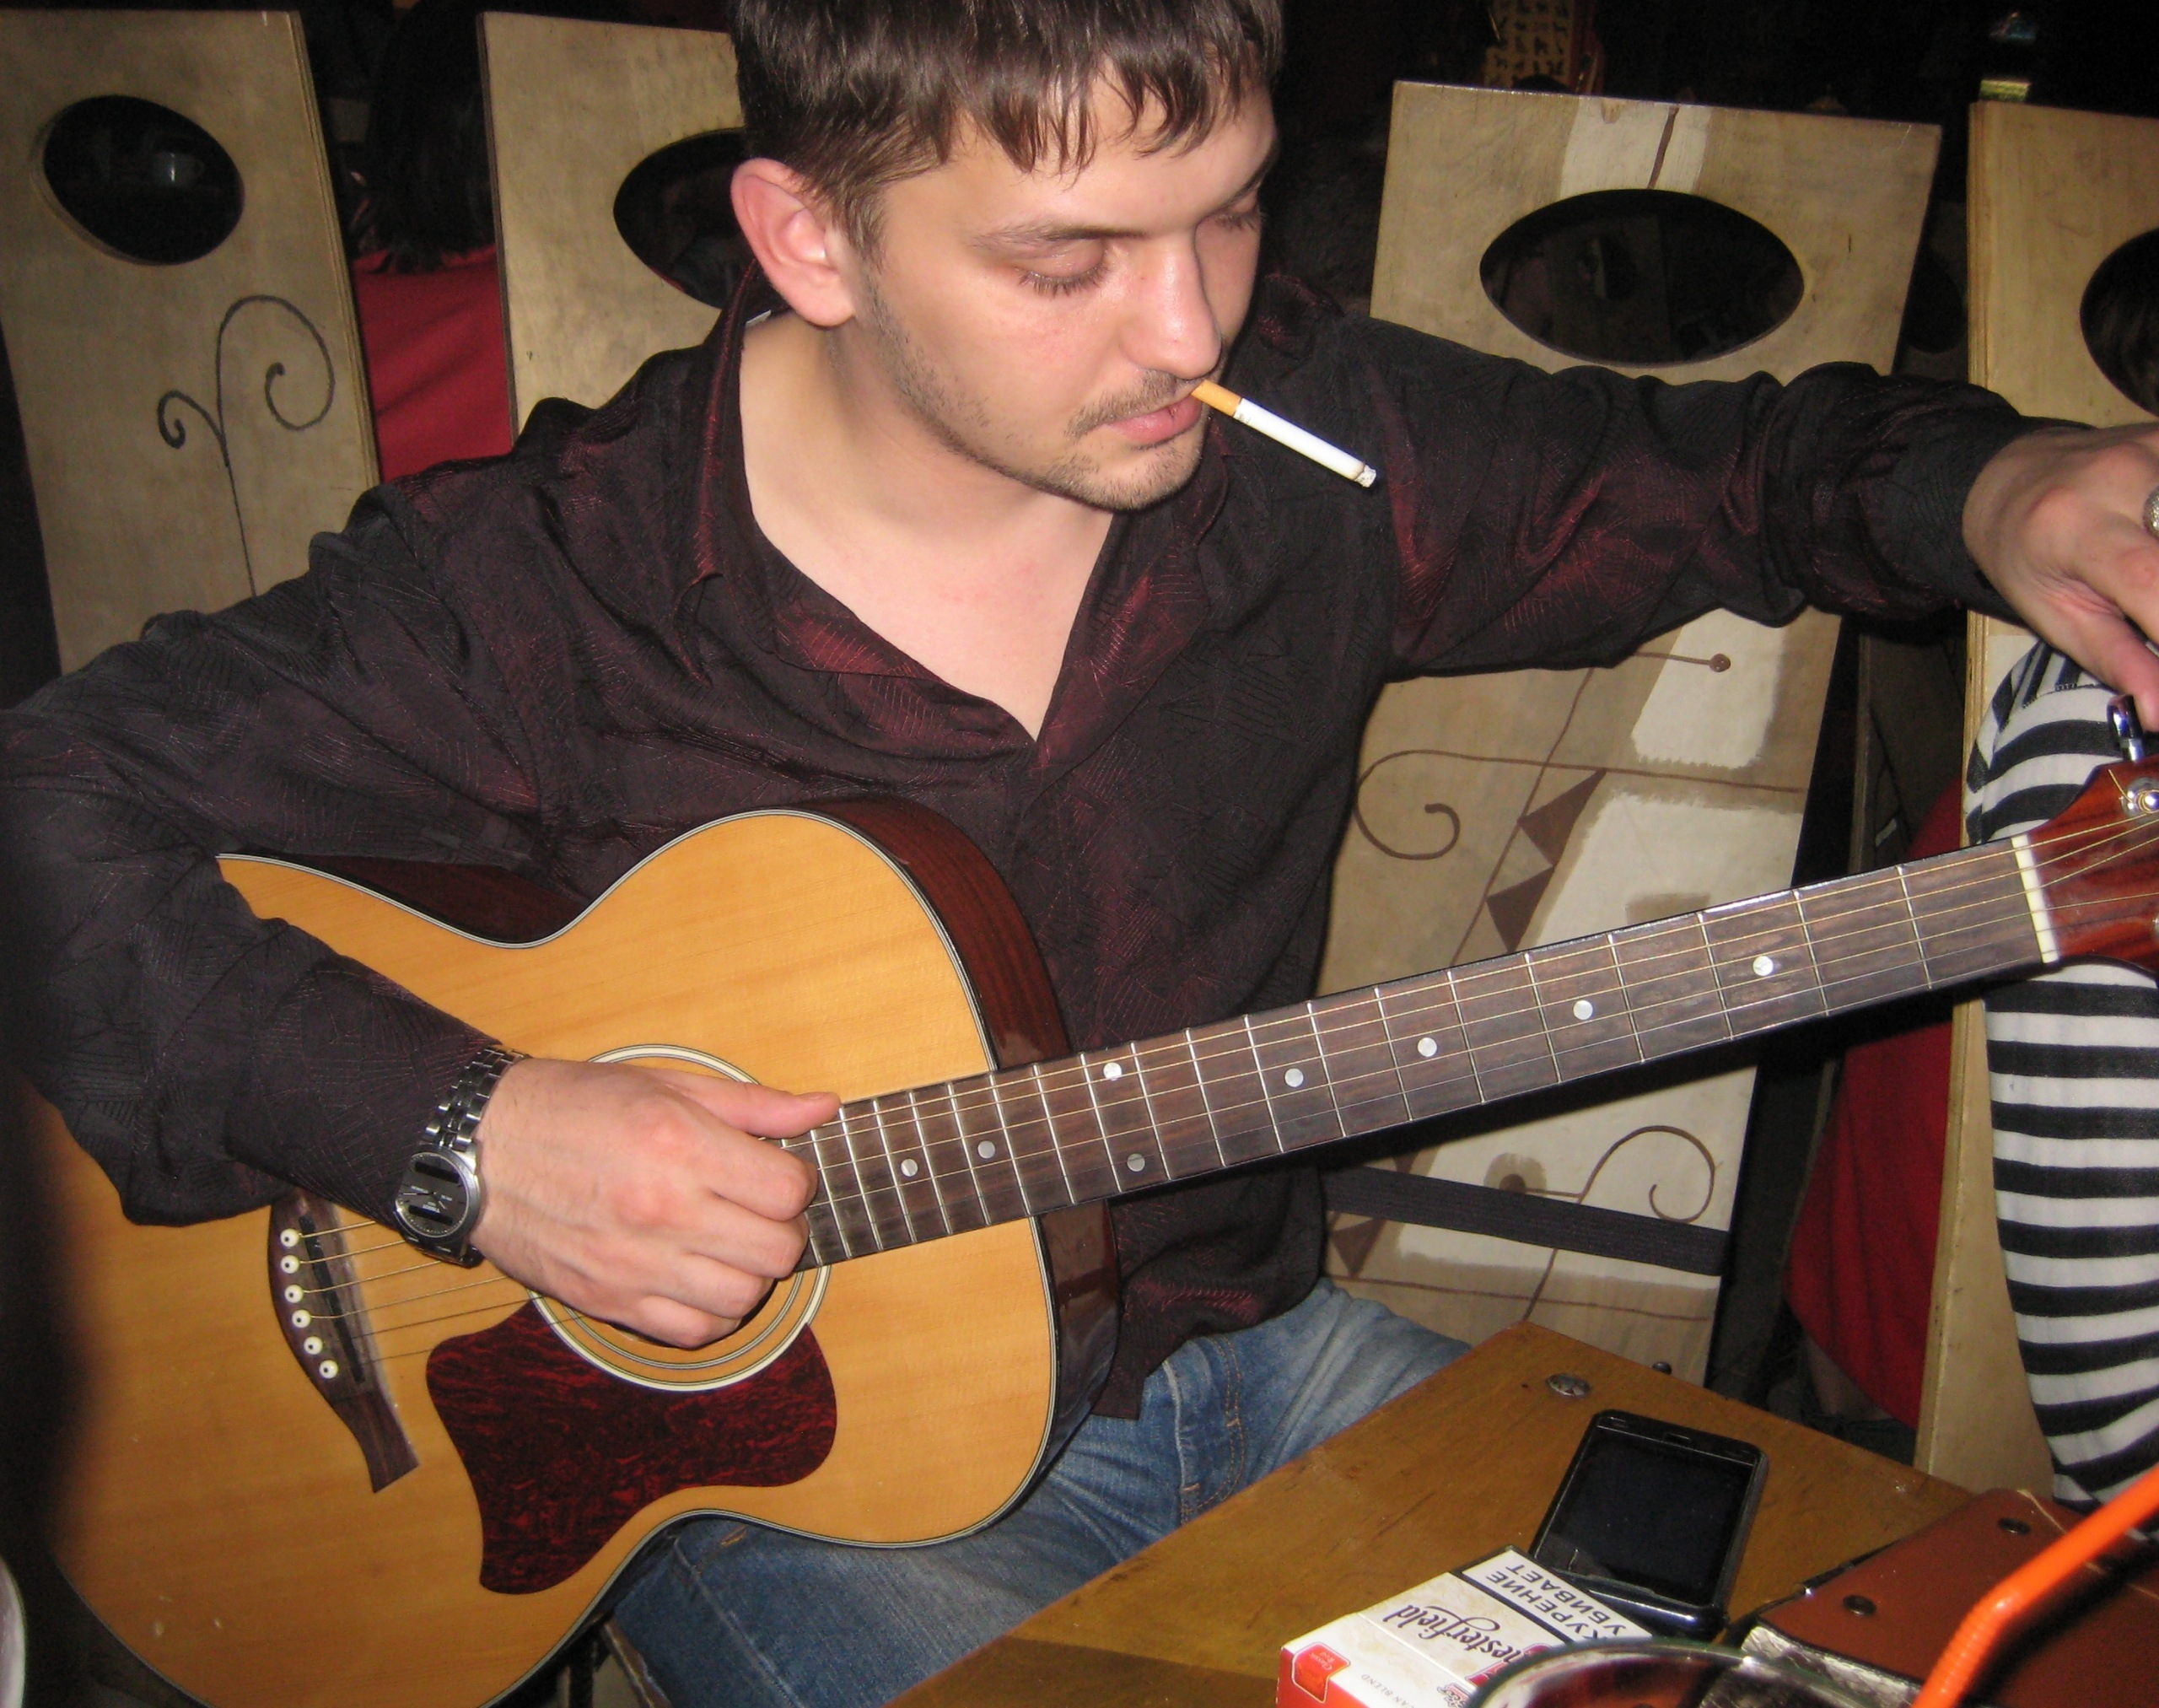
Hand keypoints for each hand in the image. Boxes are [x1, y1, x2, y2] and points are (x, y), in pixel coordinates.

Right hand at [468, 1057, 834, 1346]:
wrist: (480, 1148)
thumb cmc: (573, 1106)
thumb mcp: (665, 1085)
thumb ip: (752, 1103)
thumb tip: (824, 1108)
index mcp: (681, 1146)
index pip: (788, 1191)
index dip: (795, 1182)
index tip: (775, 1174)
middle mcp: (663, 1210)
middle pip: (777, 1250)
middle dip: (783, 1229)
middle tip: (760, 1210)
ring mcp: (635, 1263)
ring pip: (744, 1297)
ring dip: (752, 1273)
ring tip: (730, 1244)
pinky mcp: (608, 1300)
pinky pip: (693, 1332)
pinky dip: (713, 1312)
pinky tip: (700, 1278)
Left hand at [1964, 422, 2158, 725]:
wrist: (2012, 477)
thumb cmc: (2027, 556)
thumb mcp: (2053, 613)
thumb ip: (2115, 659)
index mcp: (2075, 528)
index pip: (2150, 578)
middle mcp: (2120, 477)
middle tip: (2150, 623)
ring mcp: (2153, 448)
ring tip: (2148, 598)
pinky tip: (2156, 549)